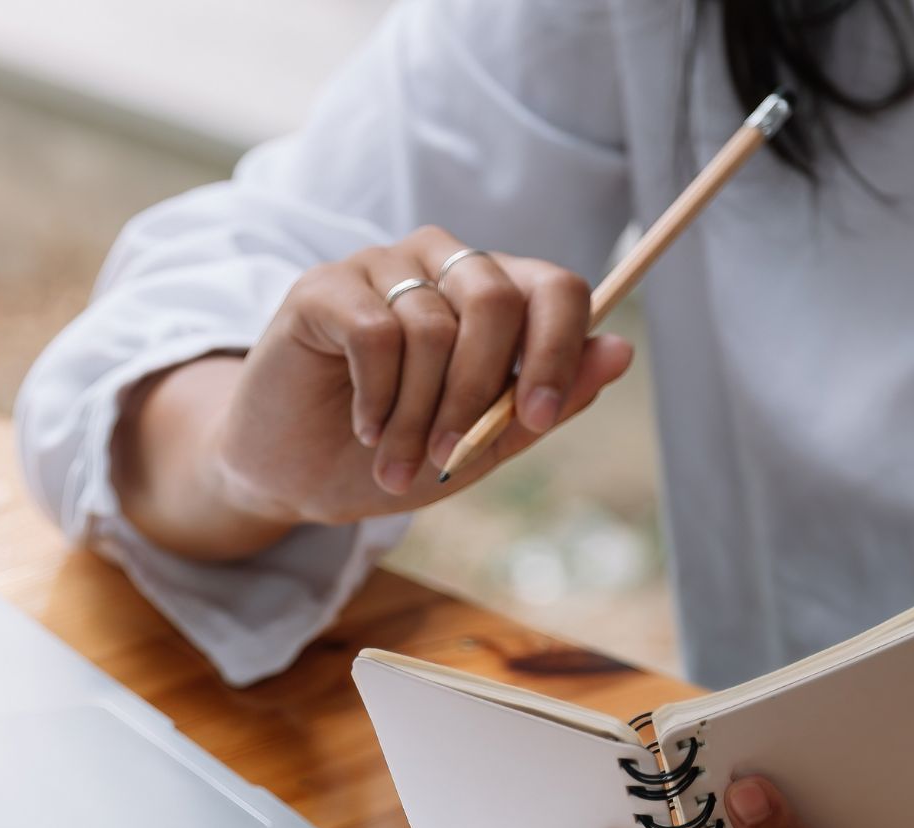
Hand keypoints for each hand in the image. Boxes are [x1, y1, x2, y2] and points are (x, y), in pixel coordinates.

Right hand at [135, 226, 632, 548]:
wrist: (293, 476)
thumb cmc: (391, 455)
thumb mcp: (481, 446)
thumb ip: (545, 403)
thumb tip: (620, 352)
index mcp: (493, 296)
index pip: (555, 287)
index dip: (559, 350)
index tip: (540, 418)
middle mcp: (442, 265)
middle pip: (496, 300)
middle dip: (478, 394)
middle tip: (448, 455)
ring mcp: (381, 267)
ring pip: (433, 327)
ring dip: (417, 415)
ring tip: (394, 461)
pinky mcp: (324, 285)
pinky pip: (377, 333)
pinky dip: (378, 397)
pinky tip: (365, 427)